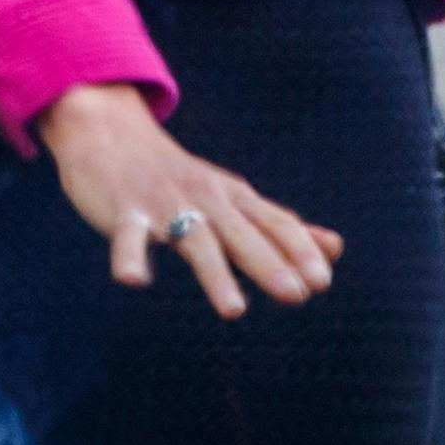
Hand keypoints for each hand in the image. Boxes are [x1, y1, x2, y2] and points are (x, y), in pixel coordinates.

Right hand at [36, 83, 342, 318]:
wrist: (109, 133)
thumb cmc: (178, 177)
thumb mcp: (234, 199)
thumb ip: (280, 227)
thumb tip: (336, 249)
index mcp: (234, 198)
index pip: (275, 223)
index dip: (299, 250)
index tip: (322, 281)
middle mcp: (205, 200)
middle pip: (242, 234)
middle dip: (270, 264)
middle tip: (297, 295)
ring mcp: (164, 204)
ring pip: (194, 240)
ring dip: (215, 274)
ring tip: (235, 311)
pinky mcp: (124, 211)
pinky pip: (127, 237)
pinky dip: (130, 257)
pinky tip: (135, 280)